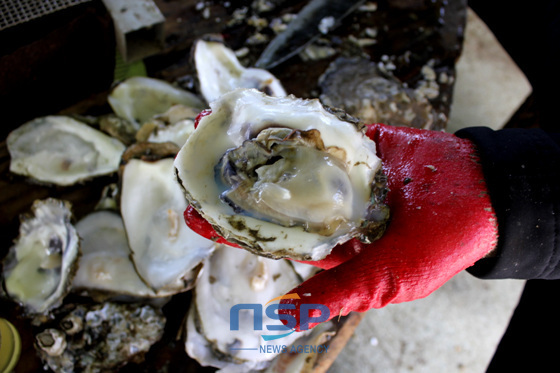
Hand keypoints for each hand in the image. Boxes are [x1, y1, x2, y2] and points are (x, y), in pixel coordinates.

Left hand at [183, 123, 497, 328]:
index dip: (232, 227)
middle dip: (232, 182)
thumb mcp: (385, 282)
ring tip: (214, 131)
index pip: (269, 235)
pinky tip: (259, 115)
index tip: (195, 216)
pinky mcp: (358, 146)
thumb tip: (282, 318)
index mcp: (329, 243)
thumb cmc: (436, 248)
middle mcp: (328, 207)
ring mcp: (341, 173)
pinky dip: (293, 125)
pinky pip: (321, 134)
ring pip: (287, 159)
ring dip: (252, 146)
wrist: (481, 195)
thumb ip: (334, 293)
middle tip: (193, 167)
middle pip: (271, 193)